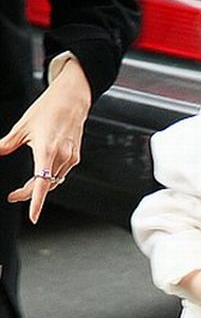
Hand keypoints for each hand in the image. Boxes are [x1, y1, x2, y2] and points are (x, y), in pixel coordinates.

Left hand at [0, 59, 91, 223]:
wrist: (72, 100)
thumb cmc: (48, 110)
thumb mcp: (23, 126)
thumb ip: (8, 144)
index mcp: (46, 150)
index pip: (41, 184)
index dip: (36, 202)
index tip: (33, 217)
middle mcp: (61, 157)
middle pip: (45, 186)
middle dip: (30, 194)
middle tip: (14, 196)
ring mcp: (70, 158)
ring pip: (54, 181)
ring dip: (40, 186)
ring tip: (26, 186)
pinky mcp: (75, 157)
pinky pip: (61, 173)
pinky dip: (50, 176)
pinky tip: (43, 172)